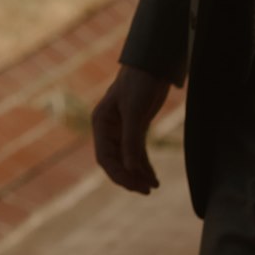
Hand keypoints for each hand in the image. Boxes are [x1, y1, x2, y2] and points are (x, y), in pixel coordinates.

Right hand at [91, 64, 169, 193]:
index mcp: (100, 123)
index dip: (119, 174)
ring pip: (127, 159)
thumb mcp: (135, 112)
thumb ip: (131, 141)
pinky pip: (138, 152)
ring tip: (153, 187)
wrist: (152, 64)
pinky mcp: (136, 128)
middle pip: (115, 161)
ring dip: (138, 174)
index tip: (136, 186)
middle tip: (146, 190)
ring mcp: (121, 129)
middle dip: (130, 177)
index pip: (105, 158)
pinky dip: (145, 165)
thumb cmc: (140, 83)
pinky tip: (154, 177)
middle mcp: (108, 128)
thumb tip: (131, 169)